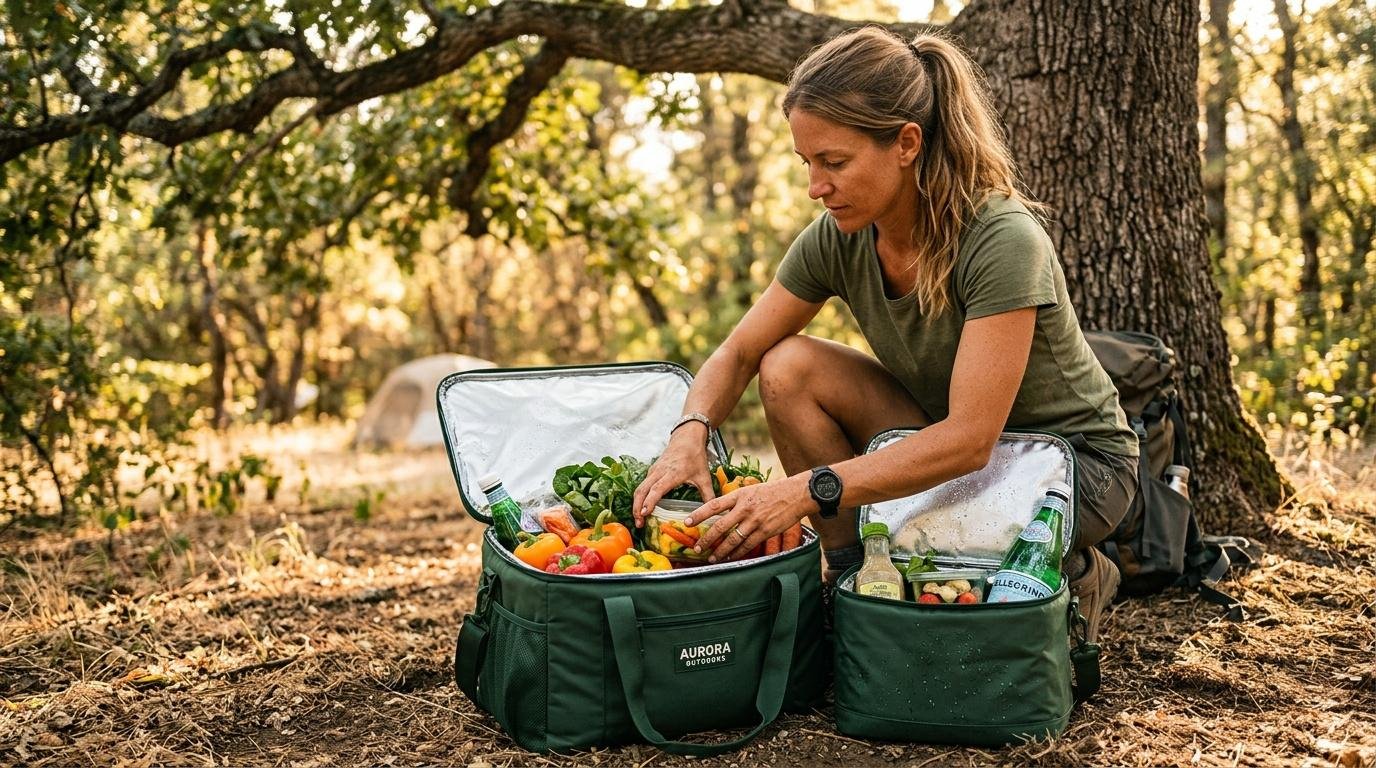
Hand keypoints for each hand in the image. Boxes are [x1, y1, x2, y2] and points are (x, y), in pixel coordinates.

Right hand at [632, 429, 714, 527]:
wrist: (687, 438)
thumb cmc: (695, 456)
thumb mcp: (704, 477)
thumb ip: (709, 495)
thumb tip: (715, 514)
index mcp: (673, 473)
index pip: (657, 489)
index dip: (649, 501)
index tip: (644, 513)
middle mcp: (659, 472)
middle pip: (642, 490)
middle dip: (637, 508)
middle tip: (639, 523)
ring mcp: (653, 470)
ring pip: (640, 488)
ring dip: (636, 504)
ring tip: (639, 520)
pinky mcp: (652, 471)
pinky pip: (642, 485)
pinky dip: (639, 498)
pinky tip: (642, 508)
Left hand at [687, 476, 807, 562]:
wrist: (796, 493)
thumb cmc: (773, 491)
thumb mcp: (751, 490)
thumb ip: (736, 501)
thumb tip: (721, 511)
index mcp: (739, 495)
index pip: (713, 505)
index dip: (698, 514)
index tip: (686, 522)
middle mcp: (744, 508)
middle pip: (720, 526)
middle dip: (706, 540)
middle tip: (697, 548)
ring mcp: (754, 521)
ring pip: (732, 540)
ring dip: (720, 551)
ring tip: (712, 558)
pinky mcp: (765, 531)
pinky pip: (747, 545)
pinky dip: (737, 553)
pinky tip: (731, 558)